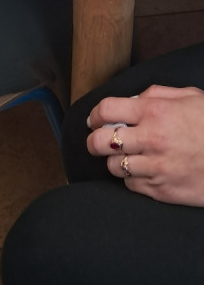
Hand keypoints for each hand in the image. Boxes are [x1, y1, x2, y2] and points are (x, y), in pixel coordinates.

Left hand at [87, 85, 203, 205]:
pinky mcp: (161, 190)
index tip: (95, 119)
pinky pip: (131, 185)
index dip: (95, 114)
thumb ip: (157, 94)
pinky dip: (132, 178)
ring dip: (114, 160)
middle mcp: (151, 138)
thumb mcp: (190, 97)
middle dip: (94, 140)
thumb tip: (132, 99)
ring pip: (113, 166)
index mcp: (155, 111)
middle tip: (98, 140)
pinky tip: (142, 170)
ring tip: (125, 156)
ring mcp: (155, 167)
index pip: (107, 109)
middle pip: (101, 141)